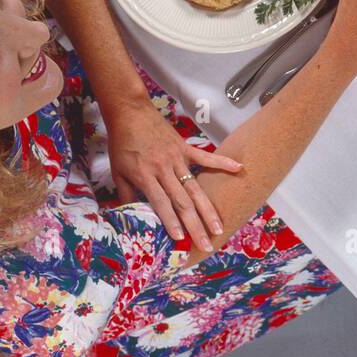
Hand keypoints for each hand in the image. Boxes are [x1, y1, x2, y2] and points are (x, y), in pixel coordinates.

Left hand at [106, 104, 243, 252]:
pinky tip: (239, 169)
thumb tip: (133, 218)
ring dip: (208, 209)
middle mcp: (164, 168)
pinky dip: (223, 163)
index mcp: (146, 176)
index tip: (181, 239)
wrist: (130, 113)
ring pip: (196, 187)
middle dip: (195, 225)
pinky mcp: (185, 147)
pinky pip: (206, 157)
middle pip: (183, 201)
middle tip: (206, 243)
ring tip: (218, 226)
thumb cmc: (122, 144)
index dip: (172, 222)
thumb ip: (127, 196)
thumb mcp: (118, 172)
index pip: (161, 204)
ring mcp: (177, 157)